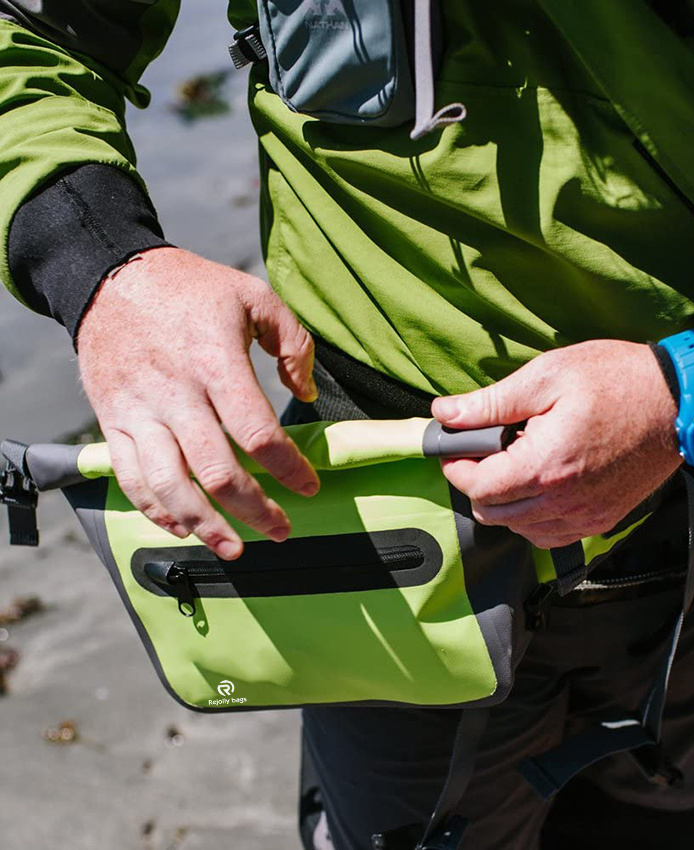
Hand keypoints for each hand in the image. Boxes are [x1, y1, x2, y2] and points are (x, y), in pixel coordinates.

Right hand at [77, 247, 319, 559]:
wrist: (110, 277)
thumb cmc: (191, 288)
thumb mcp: (255, 295)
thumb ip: (292, 343)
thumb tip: (305, 392)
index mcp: (215, 362)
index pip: (258, 432)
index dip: (289, 468)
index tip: (308, 486)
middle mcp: (175, 394)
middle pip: (217, 472)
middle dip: (255, 510)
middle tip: (282, 529)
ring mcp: (139, 411)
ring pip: (169, 487)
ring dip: (204, 526)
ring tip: (235, 548)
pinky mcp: (113, 420)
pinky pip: (130, 478)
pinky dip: (156, 511)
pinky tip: (183, 528)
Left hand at [432, 340, 681, 547]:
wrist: (679, 400)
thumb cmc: (616, 380)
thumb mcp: (547, 376)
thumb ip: (491, 402)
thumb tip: (445, 413)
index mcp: (545, 466)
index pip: (478, 487)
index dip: (456, 467)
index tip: (455, 447)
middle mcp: (564, 502)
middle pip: (492, 514)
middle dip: (476, 484)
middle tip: (482, 452)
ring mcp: (586, 516)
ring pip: (519, 529)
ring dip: (504, 503)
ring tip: (515, 464)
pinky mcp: (602, 519)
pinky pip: (550, 536)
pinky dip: (532, 518)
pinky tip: (538, 486)